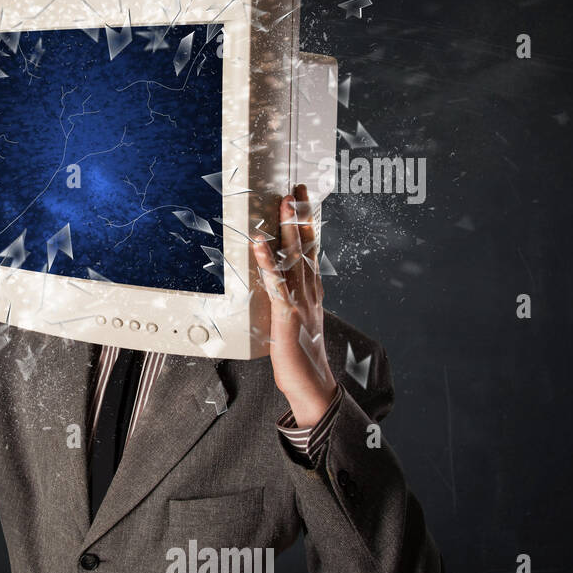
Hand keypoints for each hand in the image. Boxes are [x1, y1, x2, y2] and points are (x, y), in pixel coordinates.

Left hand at [251, 184, 338, 426]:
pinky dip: (268, 263)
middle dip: (301, 215)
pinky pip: (276, 284)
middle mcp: (310, 291)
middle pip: (307, 245)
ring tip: (284, 202)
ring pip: (295, 258)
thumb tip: (274, 285)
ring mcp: (300, 301)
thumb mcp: (294, 320)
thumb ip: (287, 299)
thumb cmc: (300, 355)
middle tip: (296, 188)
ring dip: (288, 229)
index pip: (312, 250)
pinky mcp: (287, 314)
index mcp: (312, 291)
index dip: (308, 223)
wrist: (311, 385)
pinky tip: (261, 245)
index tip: (304, 199)